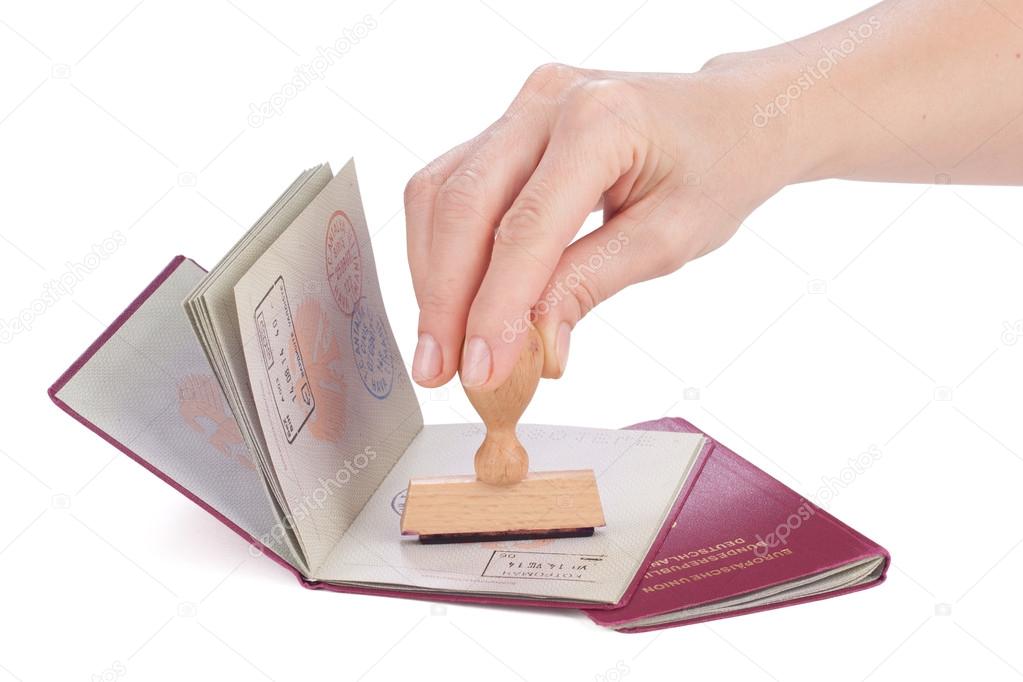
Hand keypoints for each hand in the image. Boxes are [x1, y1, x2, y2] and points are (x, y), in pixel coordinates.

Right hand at [404, 61, 803, 390]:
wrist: (734, 117)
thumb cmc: (718, 168)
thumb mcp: (669, 239)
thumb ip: (590, 285)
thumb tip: (532, 348)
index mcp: (599, 122)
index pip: (523, 229)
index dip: (493, 308)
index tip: (479, 371)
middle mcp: (546, 101)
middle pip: (462, 205)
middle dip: (444, 298)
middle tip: (439, 370)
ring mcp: (522, 107)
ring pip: (440, 193)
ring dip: (433, 276)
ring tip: (440, 347)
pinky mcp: (509, 125)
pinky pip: (453, 185)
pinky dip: (443, 249)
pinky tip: (452, 299)